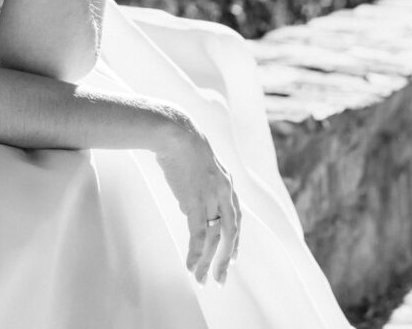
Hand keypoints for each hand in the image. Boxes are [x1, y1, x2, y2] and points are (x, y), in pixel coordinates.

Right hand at [154, 116, 240, 284]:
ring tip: (201, 279)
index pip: (236, 219)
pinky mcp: (195, 201)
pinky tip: (191, 265)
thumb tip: (189, 208)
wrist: (175, 132)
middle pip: (231, 233)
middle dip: (226, 258)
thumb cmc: (181, 143)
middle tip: (221, 279)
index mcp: (227, 184)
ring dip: (208, 261)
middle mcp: (224, 194)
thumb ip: (199, 188)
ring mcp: (211, 198)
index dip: (235, 240)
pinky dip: (196, 252)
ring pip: (215, 238)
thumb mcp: (198, 167)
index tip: (233, 258)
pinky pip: (199, 234)